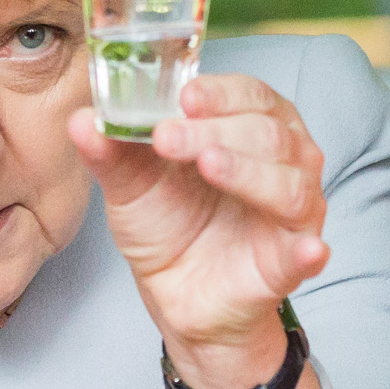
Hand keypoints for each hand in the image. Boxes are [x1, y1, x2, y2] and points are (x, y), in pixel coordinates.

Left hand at [70, 73, 328, 388]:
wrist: (176, 295)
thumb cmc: (168, 224)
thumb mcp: (130, 185)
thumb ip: (110, 152)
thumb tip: (81, 120)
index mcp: (250, 129)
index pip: (250, 95)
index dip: (219, 93)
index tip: (182, 98)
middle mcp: (284, 162)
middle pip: (266, 133)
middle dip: (215, 130)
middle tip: (167, 136)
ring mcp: (292, 213)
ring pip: (289, 183)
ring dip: (248, 171)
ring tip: (210, 165)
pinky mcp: (290, 263)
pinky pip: (306, 254)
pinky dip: (309, 252)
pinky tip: (309, 249)